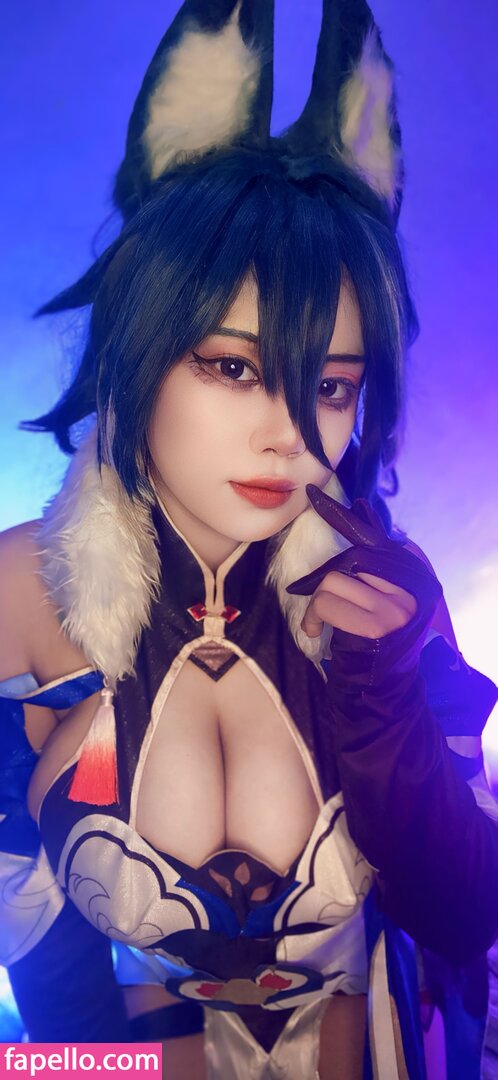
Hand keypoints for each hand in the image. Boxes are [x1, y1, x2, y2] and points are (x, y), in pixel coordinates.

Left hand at [287, 485, 441, 682]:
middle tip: (301, 591)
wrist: (383, 687)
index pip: (375, 538)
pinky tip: (317, 632)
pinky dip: (313, 617)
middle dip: (321, 577)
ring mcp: (399, 605)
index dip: (343, 517)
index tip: (314, 495)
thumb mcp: (382, 594)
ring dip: (317, 604)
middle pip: (352, 557)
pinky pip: (327, 602)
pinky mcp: (378, 624)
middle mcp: (415, 586)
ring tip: (319, 623)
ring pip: (335, 579)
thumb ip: (375, 557)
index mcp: (417, 574)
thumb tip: (362, 506)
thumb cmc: (374, 637)